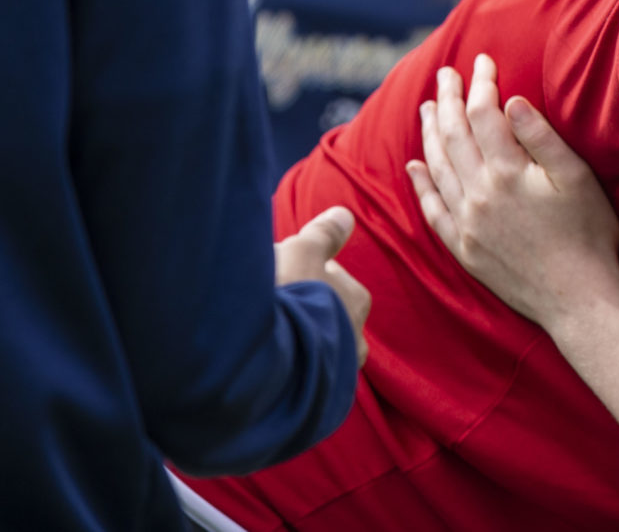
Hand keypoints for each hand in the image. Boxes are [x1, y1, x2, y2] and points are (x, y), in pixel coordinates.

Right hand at [274, 205, 371, 366]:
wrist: (265, 364)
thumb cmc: (287, 298)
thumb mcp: (302, 252)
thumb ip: (324, 234)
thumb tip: (346, 215)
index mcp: (356, 300)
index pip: (332, 279)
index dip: (301, 273)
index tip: (278, 275)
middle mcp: (354, 339)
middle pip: (325, 315)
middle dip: (301, 310)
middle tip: (268, 306)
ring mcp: (335, 374)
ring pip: (313, 350)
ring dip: (293, 344)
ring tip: (262, 340)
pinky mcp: (314, 402)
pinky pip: (300, 381)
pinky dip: (285, 373)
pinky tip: (262, 367)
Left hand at [406, 54, 618, 329]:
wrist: (578, 297)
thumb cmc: (588, 234)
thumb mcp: (576, 178)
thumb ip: (542, 138)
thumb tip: (511, 102)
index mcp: (507, 172)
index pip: (485, 115)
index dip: (481, 84)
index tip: (482, 61)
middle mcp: (478, 194)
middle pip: (454, 136)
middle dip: (447, 100)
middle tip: (444, 74)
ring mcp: (466, 222)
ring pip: (437, 167)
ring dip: (429, 134)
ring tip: (426, 108)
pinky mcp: (463, 247)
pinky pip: (432, 210)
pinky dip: (420, 185)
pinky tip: (414, 167)